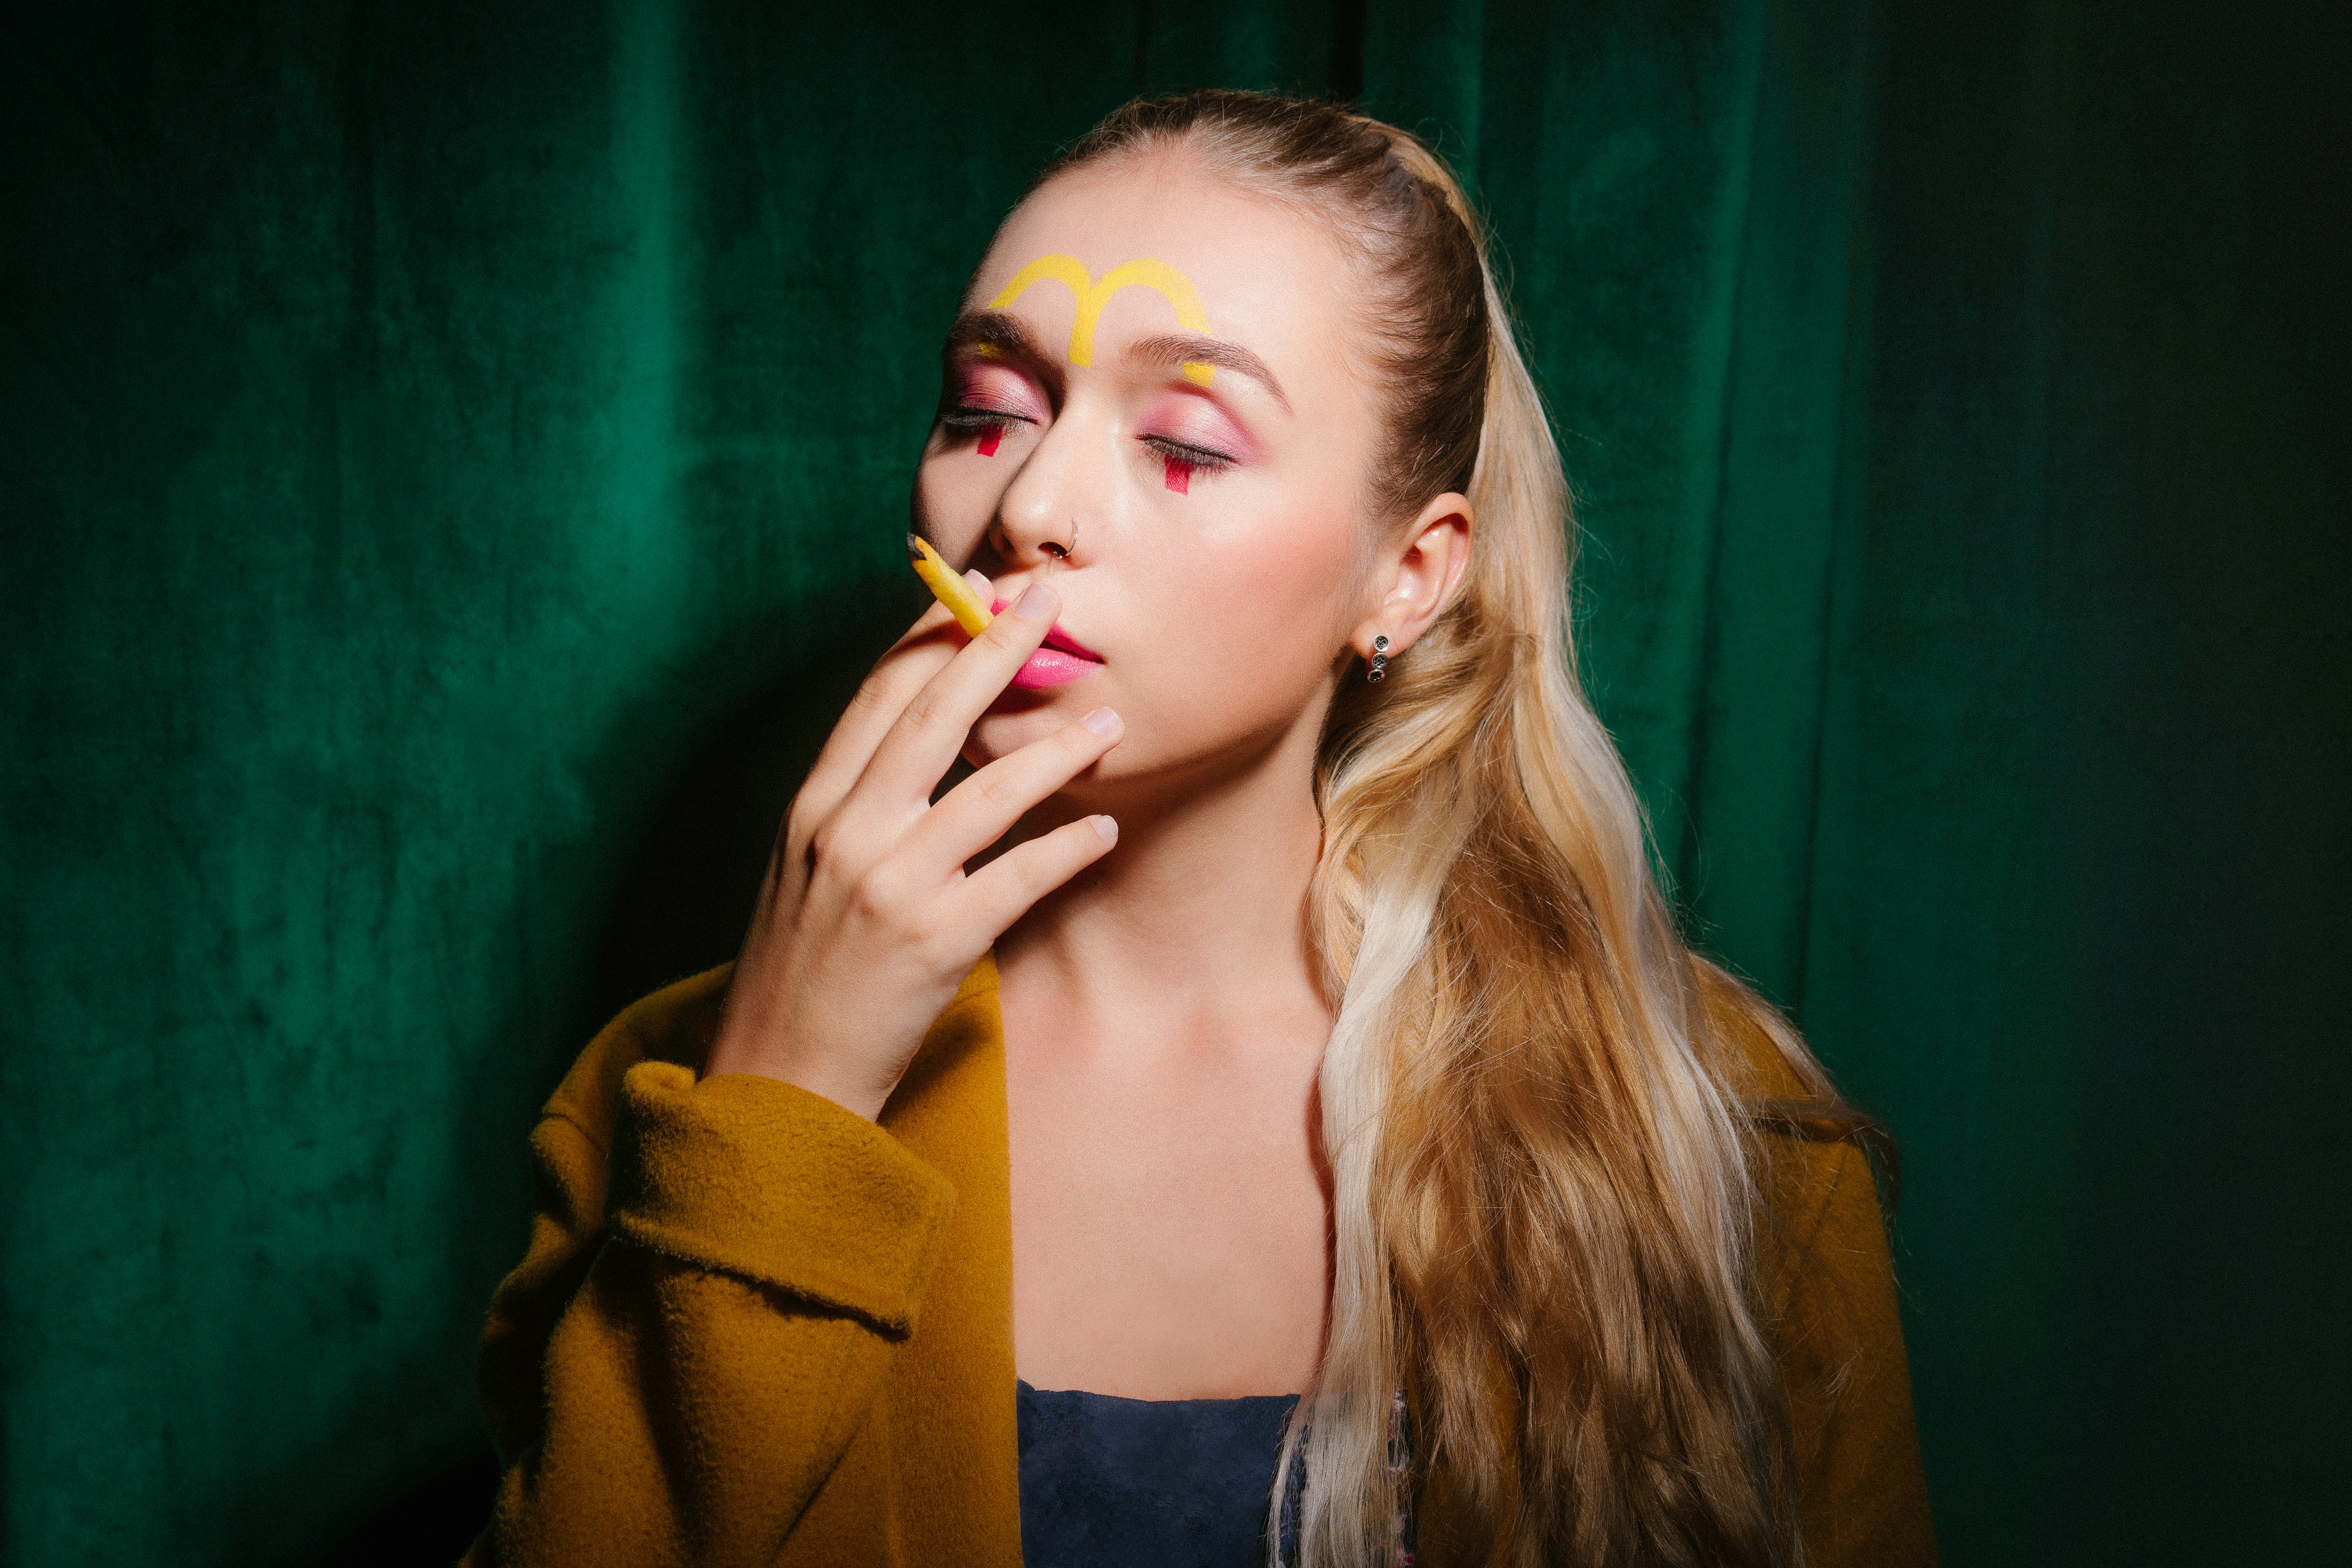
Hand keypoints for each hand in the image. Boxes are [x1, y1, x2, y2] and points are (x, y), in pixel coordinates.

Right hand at [703, 580, 1120, 1118]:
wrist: (778, 1077)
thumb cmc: (800, 971)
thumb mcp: (806, 872)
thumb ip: (853, 808)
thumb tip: (912, 749)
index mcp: (812, 810)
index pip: (875, 699)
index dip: (929, 640)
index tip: (975, 596)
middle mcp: (846, 834)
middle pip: (931, 718)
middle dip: (993, 651)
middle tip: (1048, 604)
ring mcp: (889, 886)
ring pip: (988, 793)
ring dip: (1057, 751)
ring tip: (1110, 723)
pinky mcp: (933, 942)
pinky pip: (1018, 879)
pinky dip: (1068, 850)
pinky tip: (1105, 829)